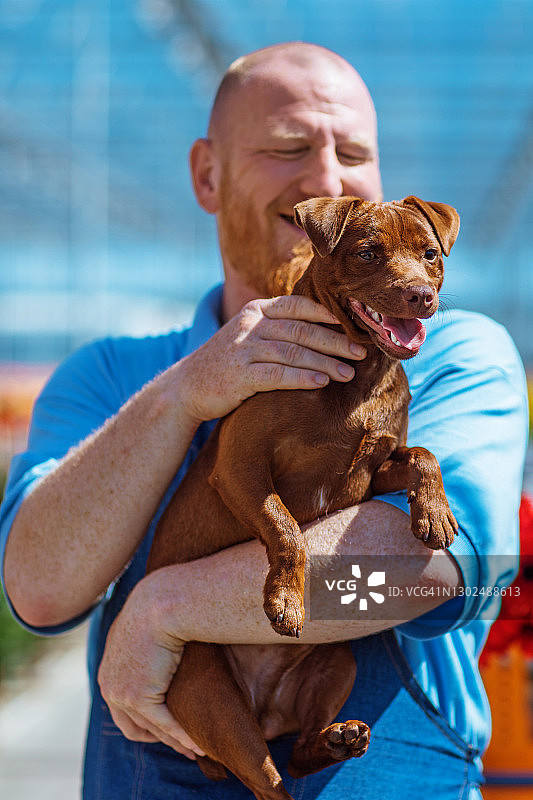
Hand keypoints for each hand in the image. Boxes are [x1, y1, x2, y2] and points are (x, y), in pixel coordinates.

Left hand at [97, 574, 203, 758]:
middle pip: (134, 724)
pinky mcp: (139, 698)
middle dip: (159, 737)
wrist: (160, 603)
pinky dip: (183, 736)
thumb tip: (164, 641)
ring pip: (151, 728)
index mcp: (109, 668)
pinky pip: (165, 724)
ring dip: (174, 741)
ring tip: (195, 747)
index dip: (145, 720)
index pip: (124, 707)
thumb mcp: (144, 625)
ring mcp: (122, 693)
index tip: (166, 726)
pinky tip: (199, 744)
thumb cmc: (159, 606)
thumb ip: (146, 641)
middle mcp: (110, 685)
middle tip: (181, 745)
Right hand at [179, 295, 365, 422]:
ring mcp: (244, 349)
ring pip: (293, 352)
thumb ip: (279, 328)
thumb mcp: (250, 336)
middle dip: (335, 341)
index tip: (353, 323)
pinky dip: (302, 378)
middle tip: (360, 352)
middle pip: (301, 330)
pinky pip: (277, 374)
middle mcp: (250, 325)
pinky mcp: (240, 375)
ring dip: (325, 363)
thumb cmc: (230, 362)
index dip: (327, 313)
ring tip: (348, 373)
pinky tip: (321, 383)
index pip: (297, 305)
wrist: (188, 386)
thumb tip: (326, 330)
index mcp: (256, 311)